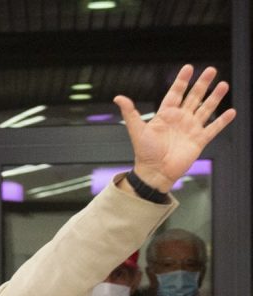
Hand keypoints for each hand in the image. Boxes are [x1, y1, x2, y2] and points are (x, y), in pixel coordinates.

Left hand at [115, 65, 235, 191]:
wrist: (155, 173)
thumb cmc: (144, 153)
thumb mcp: (137, 130)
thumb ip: (130, 113)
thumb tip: (118, 97)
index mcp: (166, 115)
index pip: (175, 93)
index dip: (182, 81)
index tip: (188, 68)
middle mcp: (180, 119)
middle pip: (193, 97)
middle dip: (202, 84)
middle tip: (211, 70)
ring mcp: (191, 128)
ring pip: (206, 109)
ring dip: (215, 97)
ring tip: (223, 84)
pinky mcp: (199, 140)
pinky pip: (213, 128)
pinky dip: (222, 121)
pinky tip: (232, 111)